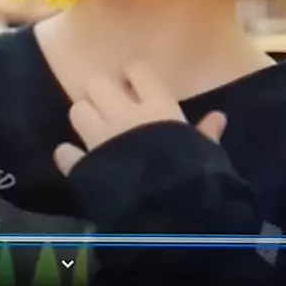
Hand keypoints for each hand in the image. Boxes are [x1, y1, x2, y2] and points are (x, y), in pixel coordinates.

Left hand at [54, 62, 226, 175]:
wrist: (166, 214)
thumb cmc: (193, 177)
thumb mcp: (205, 154)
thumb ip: (207, 134)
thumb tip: (219, 117)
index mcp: (156, 107)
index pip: (137, 71)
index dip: (133, 74)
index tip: (134, 81)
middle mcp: (122, 114)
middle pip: (97, 82)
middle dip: (100, 91)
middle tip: (110, 103)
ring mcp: (98, 138)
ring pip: (77, 110)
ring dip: (84, 116)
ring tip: (94, 128)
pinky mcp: (83, 165)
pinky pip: (65, 152)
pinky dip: (69, 155)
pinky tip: (76, 159)